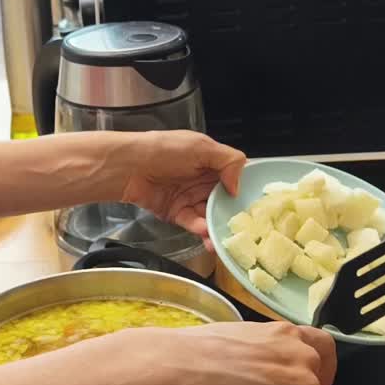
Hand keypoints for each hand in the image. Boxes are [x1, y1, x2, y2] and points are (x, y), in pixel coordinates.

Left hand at [113, 131, 246, 250]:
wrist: (128, 166)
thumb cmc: (163, 150)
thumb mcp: (201, 147)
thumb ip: (228, 162)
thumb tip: (238, 187)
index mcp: (211, 162)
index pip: (234, 178)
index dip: (245, 190)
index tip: (255, 206)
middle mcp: (202, 180)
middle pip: (224, 201)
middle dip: (232, 215)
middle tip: (243, 229)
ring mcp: (189, 197)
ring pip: (210, 215)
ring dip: (217, 227)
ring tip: (222, 237)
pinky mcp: (176, 212)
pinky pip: (193, 223)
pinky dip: (200, 228)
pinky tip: (205, 231)